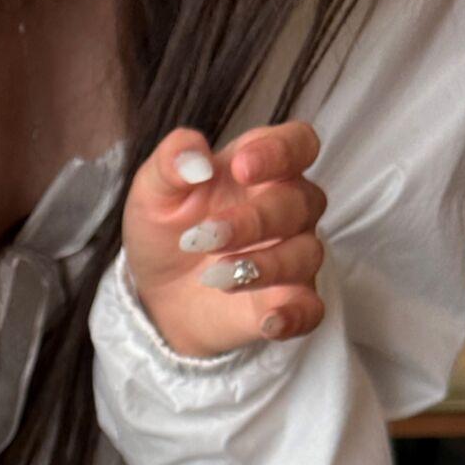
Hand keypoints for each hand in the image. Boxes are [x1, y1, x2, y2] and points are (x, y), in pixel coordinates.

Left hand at [122, 122, 325, 359]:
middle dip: (253, 220)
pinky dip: (295, 316)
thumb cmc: (166, 230)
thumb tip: (196, 158)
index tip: (241, 168)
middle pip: (301, 202)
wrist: (156, 293)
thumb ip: (170, 162)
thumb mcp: (153, 191)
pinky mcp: (288, 302)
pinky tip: (269, 322)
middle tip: (204, 238)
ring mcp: (292, 255)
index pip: (298, 143)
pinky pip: (310, 309)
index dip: (280, 151)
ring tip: (213, 276)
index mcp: (262, 169)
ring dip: (263, 265)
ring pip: (306, 253)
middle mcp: (288, 208)